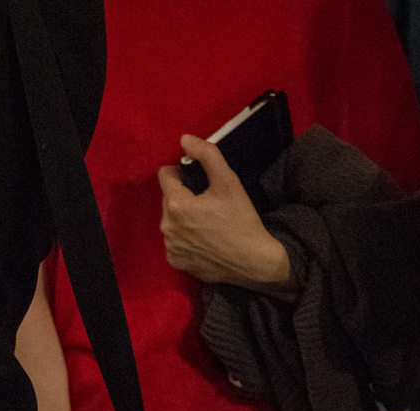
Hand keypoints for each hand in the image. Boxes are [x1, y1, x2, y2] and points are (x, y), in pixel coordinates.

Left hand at [158, 136, 291, 285]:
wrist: (254, 262)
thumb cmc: (241, 220)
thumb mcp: (229, 182)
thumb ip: (206, 155)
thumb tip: (185, 139)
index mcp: (176, 205)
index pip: (165, 176)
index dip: (181, 174)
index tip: (198, 182)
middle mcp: (167, 228)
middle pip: (168, 200)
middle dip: (182, 198)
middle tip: (207, 205)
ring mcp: (172, 248)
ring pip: (171, 222)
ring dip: (182, 219)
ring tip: (206, 225)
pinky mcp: (177, 263)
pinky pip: (174, 243)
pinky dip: (185, 240)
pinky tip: (203, 242)